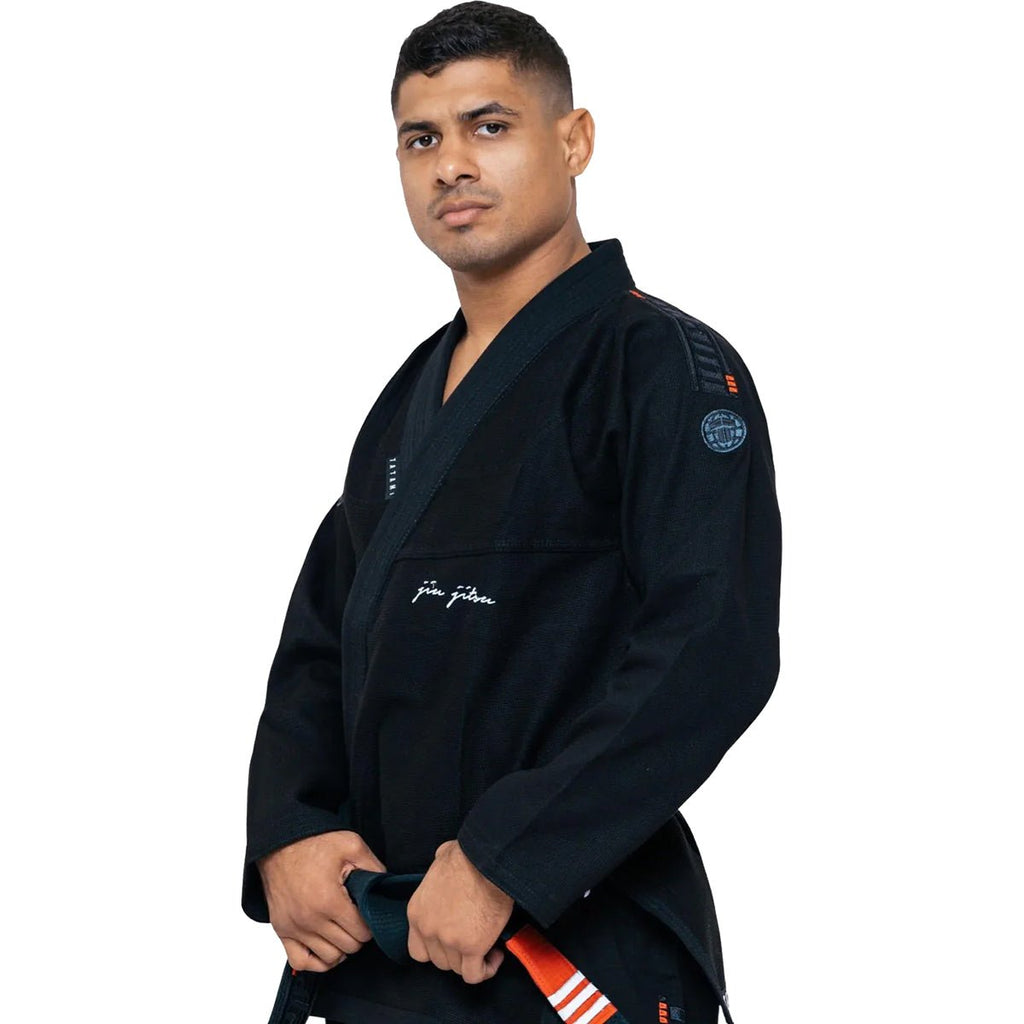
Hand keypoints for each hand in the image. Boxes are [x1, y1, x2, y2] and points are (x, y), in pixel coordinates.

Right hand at [257, 830, 386, 972]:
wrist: (280, 842)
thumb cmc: (315, 842)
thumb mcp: (352, 845)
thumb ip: (373, 868)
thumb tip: (385, 887)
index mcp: (329, 900)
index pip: (362, 932)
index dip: (370, 924)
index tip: (368, 913)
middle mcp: (310, 919)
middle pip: (348, 947)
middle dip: (358, 935)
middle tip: (358, 919)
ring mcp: (294, 927)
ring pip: (328, 958)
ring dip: (341, 948)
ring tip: (344, 931)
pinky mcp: (282, 930)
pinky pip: (300, 962)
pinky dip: (316, 961)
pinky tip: (326, 946)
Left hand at [406, 839, 514, 983]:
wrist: (486, 860)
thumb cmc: (467, 855)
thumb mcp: (439, 858)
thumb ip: (436, 869)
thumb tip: (442, 860)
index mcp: (417, 912)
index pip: (418, 950)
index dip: (436, 949)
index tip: (452, 940)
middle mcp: (428, 930)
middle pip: (440, 961)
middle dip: (457, 954)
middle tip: (473, 940)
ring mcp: (449, 941)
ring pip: (458, 969)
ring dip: (473, 961)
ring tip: (488, 947)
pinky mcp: (472, 947)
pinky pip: (474, 975)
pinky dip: (485, 970)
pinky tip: (495, 956)